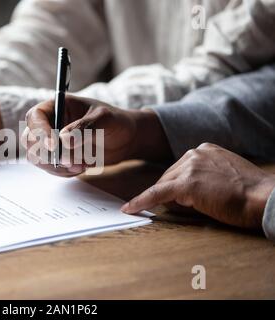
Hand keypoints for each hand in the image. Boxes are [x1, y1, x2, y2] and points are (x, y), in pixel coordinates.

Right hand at [21, 95, 171, 176]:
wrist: (126, 140)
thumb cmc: (117, 122)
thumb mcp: (105, 120)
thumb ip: (85, 127)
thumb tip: (64, 140)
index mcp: (58, 106)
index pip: (36, 116)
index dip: (40, 131)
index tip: (53, 145)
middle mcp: (50, 123)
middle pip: (30, 139)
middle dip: (48, 154)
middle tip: (70, 162)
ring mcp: (52, 142)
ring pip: (37, 157)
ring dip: (56, 166)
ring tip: (81, 166)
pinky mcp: (57, 157)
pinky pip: (49, 169)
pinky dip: (63, 172)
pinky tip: (82, 167)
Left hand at [122, 143, 274, 228]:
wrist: (264, 199)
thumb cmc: (250, 193)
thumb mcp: (224, 176)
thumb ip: (202, 177)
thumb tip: (179, 194)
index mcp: (205, 149)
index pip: (179, 168)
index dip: (174, 184)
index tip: (166, 193)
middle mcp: (195, 153)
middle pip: (168, 175)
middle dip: (168, 193)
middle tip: (176, 207)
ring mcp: (189, 166)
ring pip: (164, 186)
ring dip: (165, 199)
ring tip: (183, 208)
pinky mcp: (185, 184)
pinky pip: (156, 193)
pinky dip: (142, 201)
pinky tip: (130, 208)